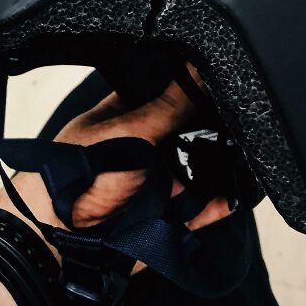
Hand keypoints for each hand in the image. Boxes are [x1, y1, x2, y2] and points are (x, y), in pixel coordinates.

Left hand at [0, 65, 232, 262]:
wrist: (62, 238)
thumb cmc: (80, 173)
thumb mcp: (130, 133)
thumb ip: (169, 106)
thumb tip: (198, 67)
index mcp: (130, 114)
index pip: (168, 91)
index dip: (194, 87)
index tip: (225, 81)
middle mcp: (146, 144)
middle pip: (190, 131)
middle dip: (214, 129)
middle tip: (239, 124)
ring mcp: (157, 179)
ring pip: (199, 169)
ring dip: (221, 166)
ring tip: (243, 159)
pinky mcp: (166, 213)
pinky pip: (200, 207)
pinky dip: (218, 203)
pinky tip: (232, 197)